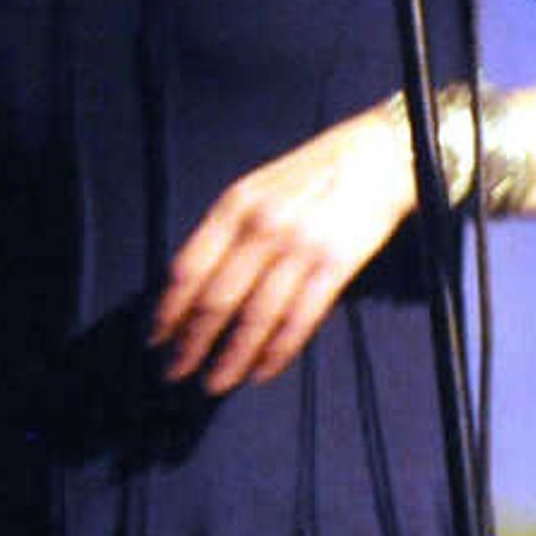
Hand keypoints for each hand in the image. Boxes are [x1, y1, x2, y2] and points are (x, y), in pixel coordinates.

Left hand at [149, 106, 419, 393]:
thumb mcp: (258, 190)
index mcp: (234, 205)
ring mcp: (299, 246)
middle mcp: (260, 226)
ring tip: (214, 382)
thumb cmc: (317, 173)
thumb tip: (196, 284)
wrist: (381, 154)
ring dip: (231, 357)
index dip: (168, 309)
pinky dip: (276, 352)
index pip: (187, 268)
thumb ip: (229, 232)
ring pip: (254, 317)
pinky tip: (261, 371)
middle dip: (191, 342)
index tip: (154, 338)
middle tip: (175, 372)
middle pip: (215, 299)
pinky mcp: (335, 265)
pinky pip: (298, 319)